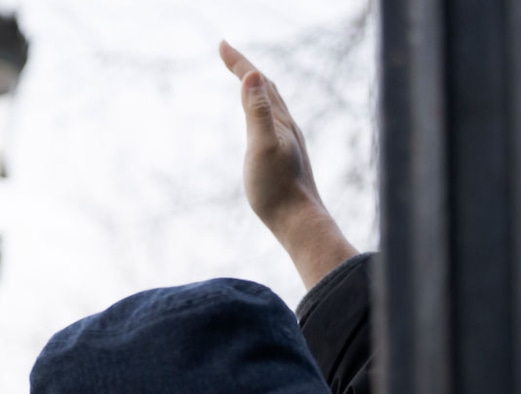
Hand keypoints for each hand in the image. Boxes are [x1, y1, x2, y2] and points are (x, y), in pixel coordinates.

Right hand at [219, 40, 356, 288]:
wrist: (299, 221)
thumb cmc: (277, 189)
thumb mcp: (261, 146)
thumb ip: (256, 112)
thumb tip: (253, 75)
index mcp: (279, 120)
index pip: (258, 82)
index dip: (239, 62)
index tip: (221, 44)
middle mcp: (287, 127)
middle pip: (267, 87)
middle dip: (246, 69)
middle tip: (227, 55)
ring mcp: (288, 142)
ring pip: (272, 105)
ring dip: (257, 87)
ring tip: (245, 80)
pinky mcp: (286, 158)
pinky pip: (272, 123)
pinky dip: (261, 111)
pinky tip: (261, 123)